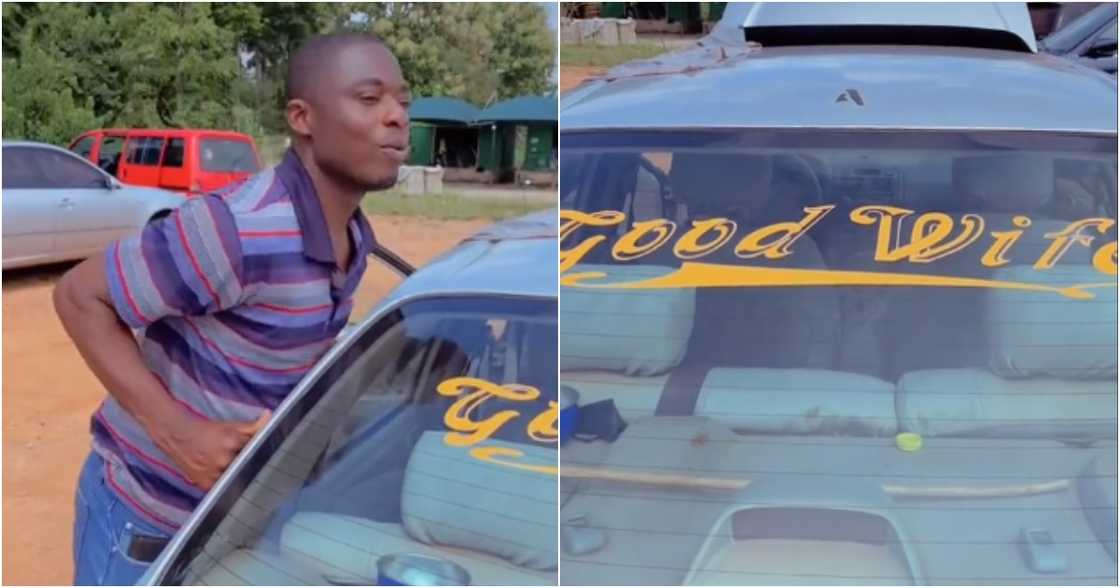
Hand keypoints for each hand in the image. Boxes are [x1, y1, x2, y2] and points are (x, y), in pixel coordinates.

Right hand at [152, 410, 271, 490]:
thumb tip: (269, 415)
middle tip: (245, 460)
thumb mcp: (232, 426)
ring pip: (237, 477)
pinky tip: (227, 477)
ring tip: (233, 468)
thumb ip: (253, 426)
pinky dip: (227, 483)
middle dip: (249, 463)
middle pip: (248, 465)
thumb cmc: (207, 431)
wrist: (178, 436)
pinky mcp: (207, 485)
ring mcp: (215, 474)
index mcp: (232, 441)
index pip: (256, 450)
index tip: (260, 453)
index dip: (258, 452)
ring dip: (239, 474)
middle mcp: (224, 459)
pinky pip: (225, 487)